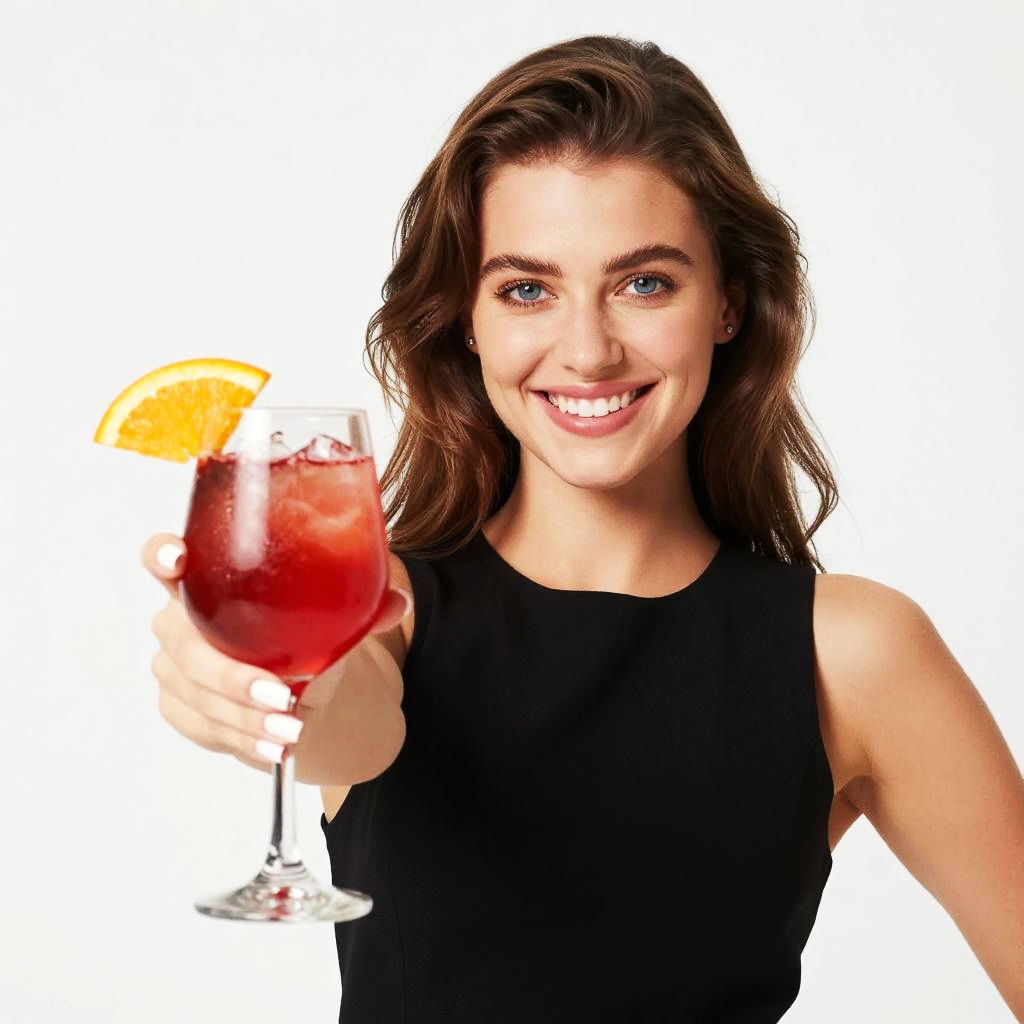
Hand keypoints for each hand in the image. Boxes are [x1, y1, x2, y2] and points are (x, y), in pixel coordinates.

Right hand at [142, 533, 410, 768]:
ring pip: (196, 693)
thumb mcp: (330, 613)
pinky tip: (272, 747)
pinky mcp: (178, 704)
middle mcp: (180, 618)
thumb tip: (397, 603)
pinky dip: (241, 738)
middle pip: (184, 644)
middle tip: (282, 695)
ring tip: (290, 729)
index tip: (178, 559)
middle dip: (232, 675)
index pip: (164, 556)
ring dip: (244, 717)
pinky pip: (202, 726)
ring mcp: (174, 664)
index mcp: (209, 578)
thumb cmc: (300, 630)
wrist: (296, 681)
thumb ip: (361, 604)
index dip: (161, 554)